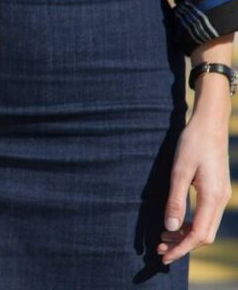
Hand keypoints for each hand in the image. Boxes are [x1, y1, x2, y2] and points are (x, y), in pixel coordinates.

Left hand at [160, 35, 233, 264]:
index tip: (164, 256)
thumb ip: (175, 200)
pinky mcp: (216, 191)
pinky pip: (206, 216)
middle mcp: (220, 200)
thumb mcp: (179, 171)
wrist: (209, 124)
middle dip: (182, 245)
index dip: (181, 248)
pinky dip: (191, 224)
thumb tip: (170, 226)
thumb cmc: (192, 144)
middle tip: (159, 248)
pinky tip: (175, 222)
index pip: (198, 234)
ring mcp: (220, 196)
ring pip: (206, 227)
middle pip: (204, 235)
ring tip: (162, 235)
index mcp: (212, 197)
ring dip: (185, 235)